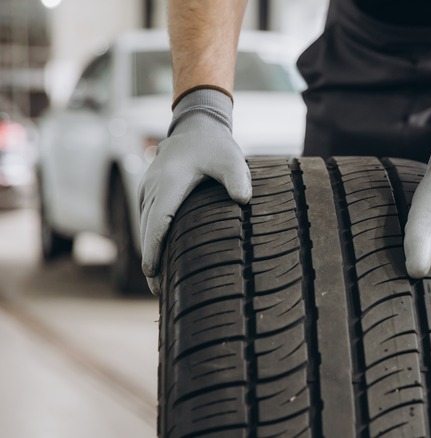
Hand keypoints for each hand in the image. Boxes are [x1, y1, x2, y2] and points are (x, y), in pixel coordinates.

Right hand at [138, 89, 251, 293]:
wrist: (196, 128)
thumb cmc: (216, 146)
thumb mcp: (232, 158)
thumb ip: (238, 178)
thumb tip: (244, 200)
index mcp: (169, 183)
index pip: (157, 223)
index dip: (154, 250)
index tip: (153, 276)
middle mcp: (152, 188)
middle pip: (146, 232)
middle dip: (151, 262)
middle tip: (160, 294)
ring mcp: (148, 190)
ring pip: (144, 228)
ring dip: (149, 254)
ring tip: (160, 286)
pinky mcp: (150, 194)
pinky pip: (147, 222)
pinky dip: (150, 241)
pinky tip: (161, 260)